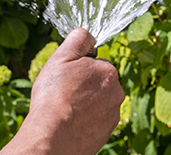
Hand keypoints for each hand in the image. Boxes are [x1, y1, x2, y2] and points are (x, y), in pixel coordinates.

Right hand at [4, 28, 123, 154]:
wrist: (53, 136)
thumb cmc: (55, 95)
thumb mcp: (62, 57)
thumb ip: (78, 39)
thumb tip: (87, 33)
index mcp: (108, 72)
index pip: (95, 64)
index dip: (79, 68)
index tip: (66, 78)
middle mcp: (116, 93)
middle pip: (99, 84)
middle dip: (85, 86)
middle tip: (64, 94)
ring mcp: (112, 116)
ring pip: (98, 103)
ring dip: (86, 104)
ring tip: (66, 111)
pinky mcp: (106, 134)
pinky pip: (96, 121)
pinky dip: (86, 121)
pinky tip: (70, 123)